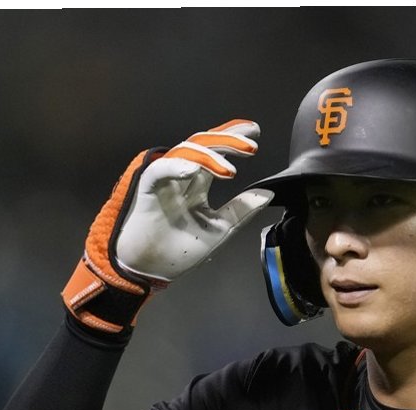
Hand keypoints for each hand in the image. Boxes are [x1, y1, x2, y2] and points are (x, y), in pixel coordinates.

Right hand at [63, 119, 273, 334]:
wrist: (150, 271)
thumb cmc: (178, 253)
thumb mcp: (219, 229)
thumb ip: (242, 209)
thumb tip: (267, 194)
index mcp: (197, 186)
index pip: (215, 155)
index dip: (233, 140)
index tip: (254, 133)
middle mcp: (181, 178)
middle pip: (203, 146)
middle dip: (226, 141)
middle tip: (249, 146)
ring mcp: (165, 181)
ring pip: (185, 152)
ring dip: (209, 157)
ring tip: (229, 170)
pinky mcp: (147, 189)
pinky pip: (160, 170)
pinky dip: (176, 166)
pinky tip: (194, 169)